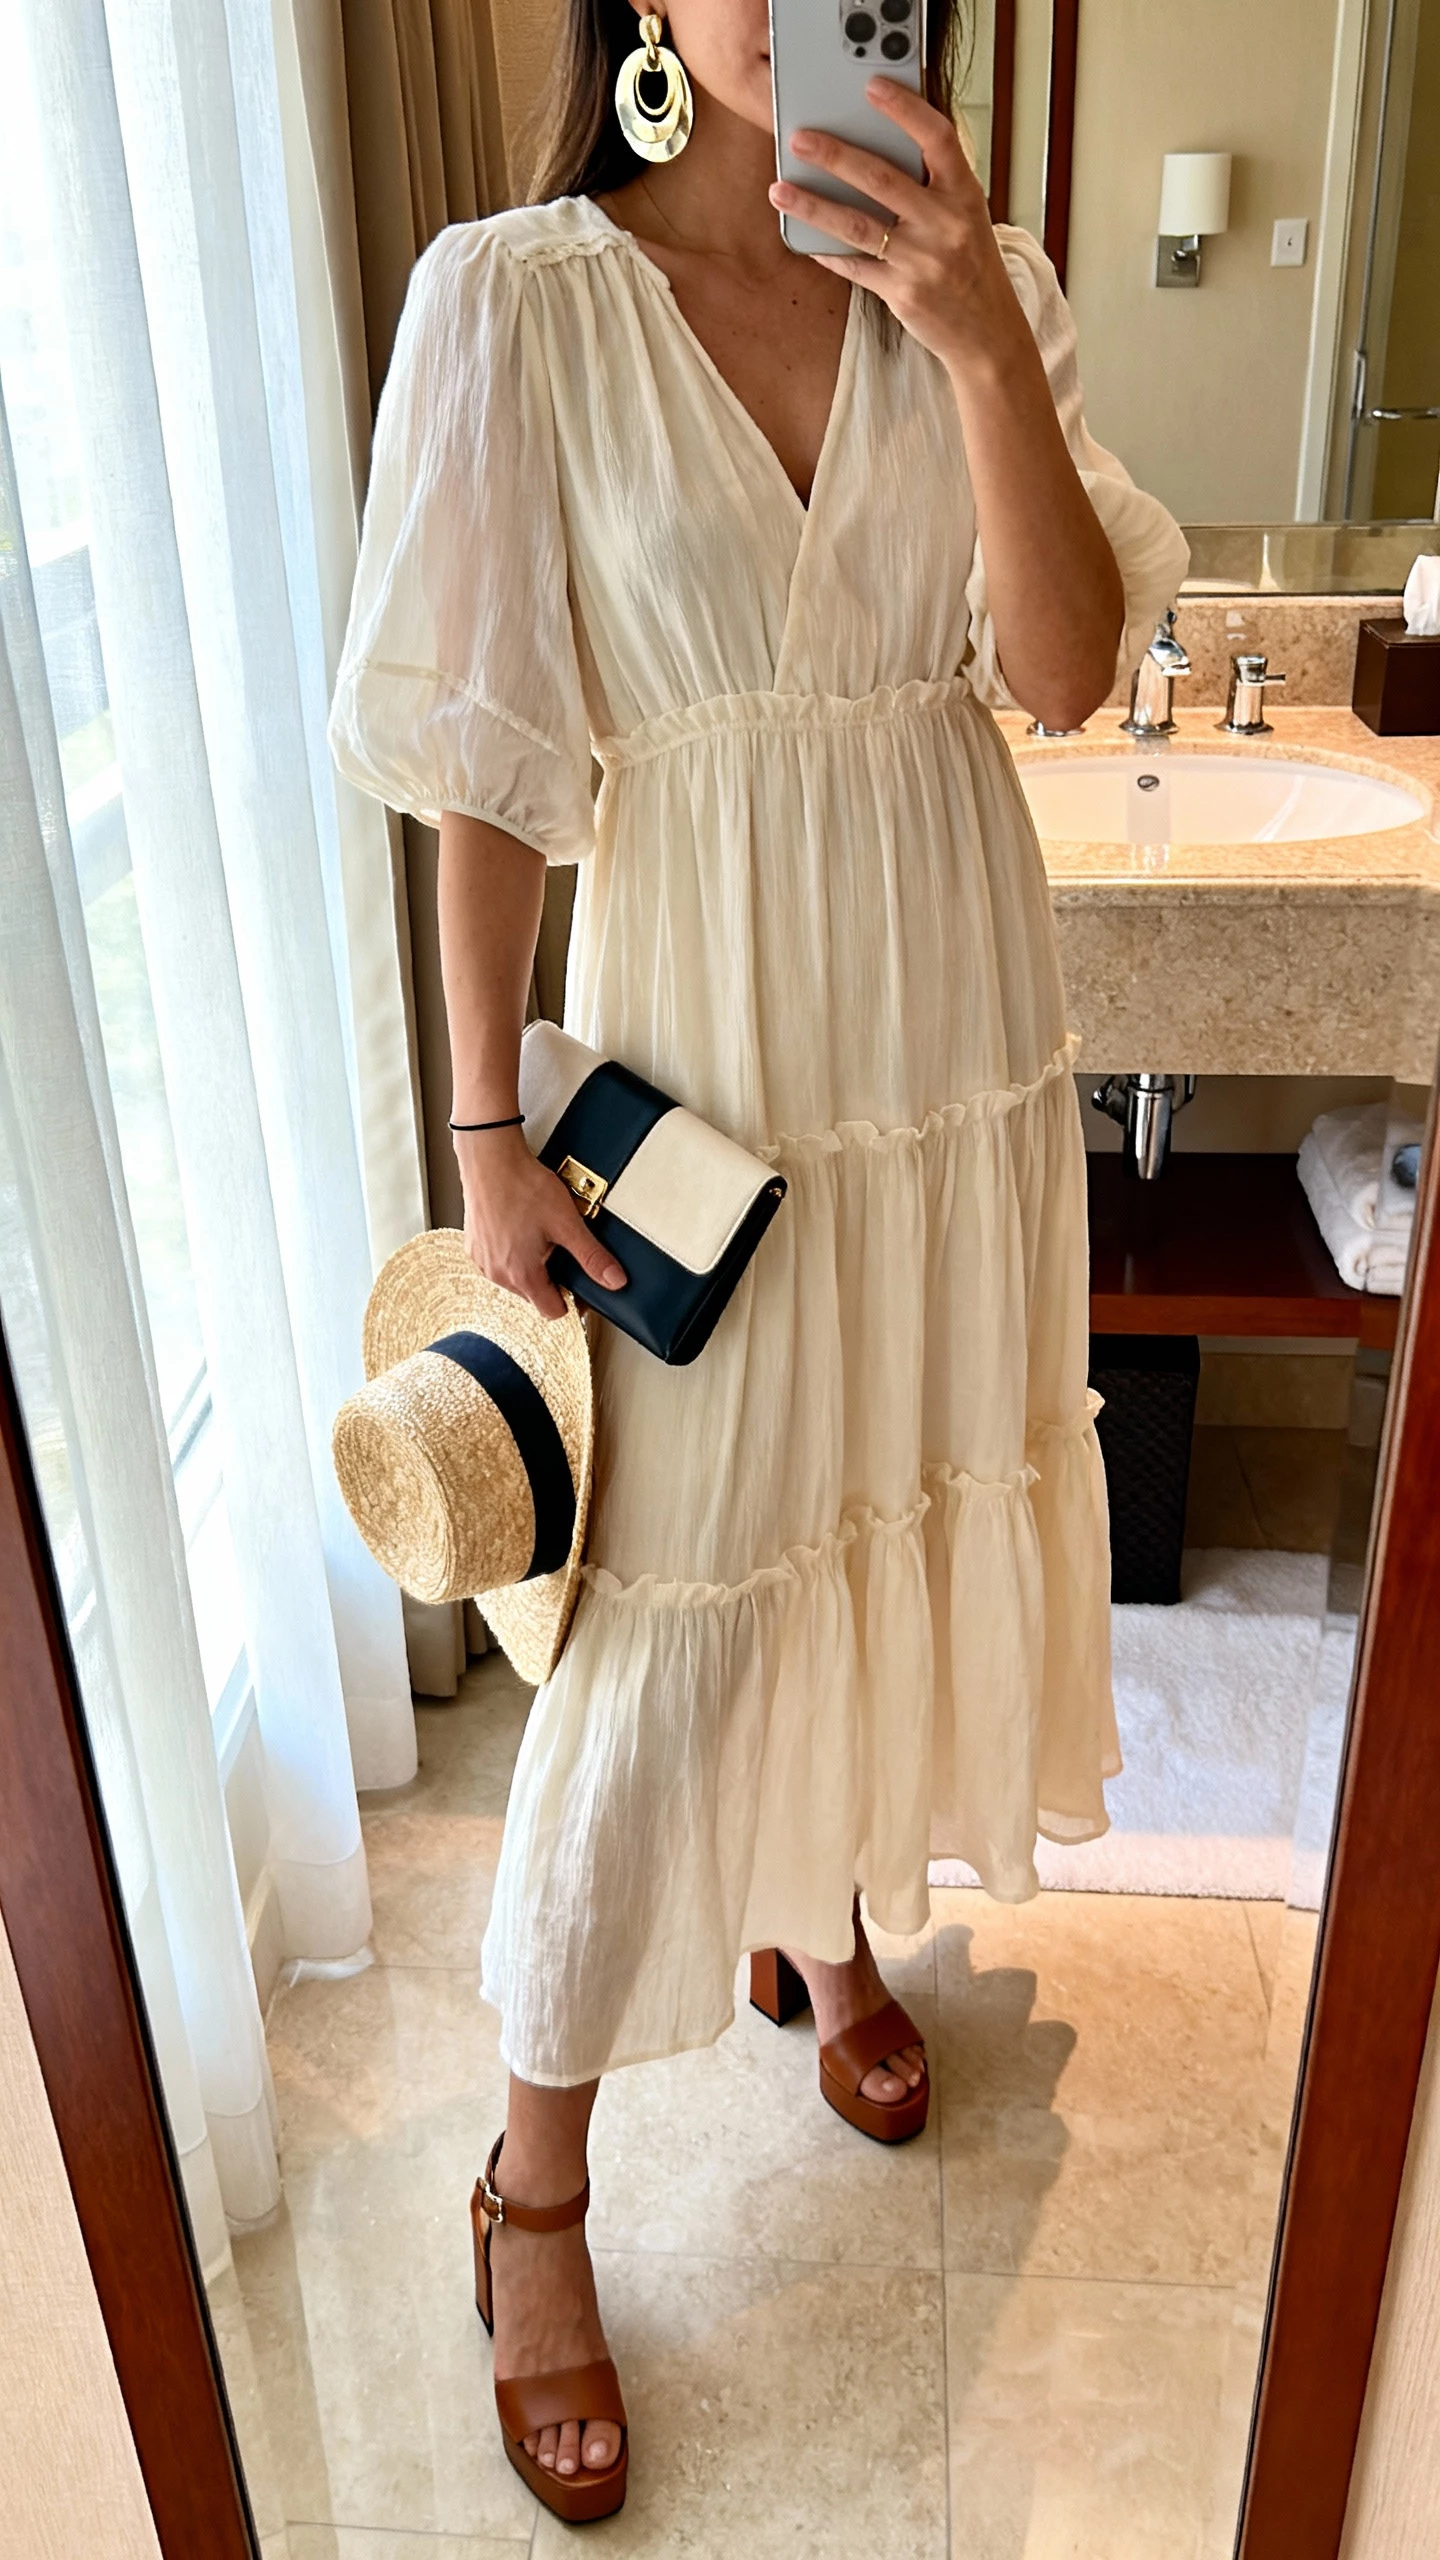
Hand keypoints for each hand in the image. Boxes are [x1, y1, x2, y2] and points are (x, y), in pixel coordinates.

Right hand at [456, 1127, 625, 1319]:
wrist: (491, 1159)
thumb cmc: (523, 1186)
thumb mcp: (567, 1223)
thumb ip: (592, 1257)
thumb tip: (614, 1280)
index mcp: (522, 1275)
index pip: (552, 1311)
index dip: (570, 1297)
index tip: (576, 1278)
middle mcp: (497, 1274)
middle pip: (533, 1295)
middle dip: (549, 1276)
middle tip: (557, 1245)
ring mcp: (481, 1261)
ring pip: (514, 1279)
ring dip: (529, 1264)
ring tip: (536, 1233)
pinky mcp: (472, 1246)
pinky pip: (497, 1262)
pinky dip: (510, 1252)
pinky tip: (518, 1228)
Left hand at [769, 79, 1029, 381]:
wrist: (987, 331)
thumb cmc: (970, 264)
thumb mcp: (965, 215)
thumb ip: (931, 184)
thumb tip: (873, 150)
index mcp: (964, 194)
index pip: (937, 138)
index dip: (905, 109)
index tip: (872, 87)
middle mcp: (945, 224)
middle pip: (881, 179)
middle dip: (835, 155)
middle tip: (799, 138)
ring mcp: (923, 260)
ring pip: (857, 225)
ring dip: (813, 205)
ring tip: (780, 189)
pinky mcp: (903, 293)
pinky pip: (855, 266)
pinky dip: (827, 251)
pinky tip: (804, 237)